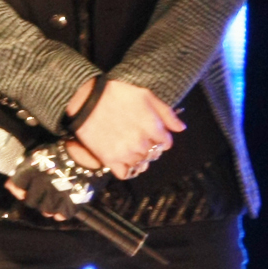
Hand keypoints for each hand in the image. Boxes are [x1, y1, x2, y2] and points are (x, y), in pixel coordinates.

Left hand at [4, 141, 109, 219]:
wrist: (90, 153)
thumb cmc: (66, 151)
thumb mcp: (42, 154)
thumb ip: (26, 169)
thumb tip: (11, 185)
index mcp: (33, 169)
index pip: (17, 186)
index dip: (19, 190)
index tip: (23, 191)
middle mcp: (42, 183)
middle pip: (31, 202)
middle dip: (36, 199)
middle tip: (43, 194)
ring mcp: (57, 195)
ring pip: (45, 211)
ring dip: (49, 207)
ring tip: (55, 201)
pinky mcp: (71, 203)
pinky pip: (62, 215)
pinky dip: (62, 213)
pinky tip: (64, 206)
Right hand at [66, 78, 184, 180]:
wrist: (86, 100)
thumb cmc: (117, 94)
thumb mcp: (146, 95)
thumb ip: (166, 113)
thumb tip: (181, 128)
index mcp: (153, 128)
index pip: (166, 143)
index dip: (160, 138)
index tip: (151, 133)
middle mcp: (142, 143)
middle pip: (154, 154)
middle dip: (149, 147)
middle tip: (137, 137)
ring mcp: (126, 154)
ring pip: (141, 164)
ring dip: (138, 158)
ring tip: (128, 147)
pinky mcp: (110, 160)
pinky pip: (126, 174)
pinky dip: (127, 169)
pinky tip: (122, 159)